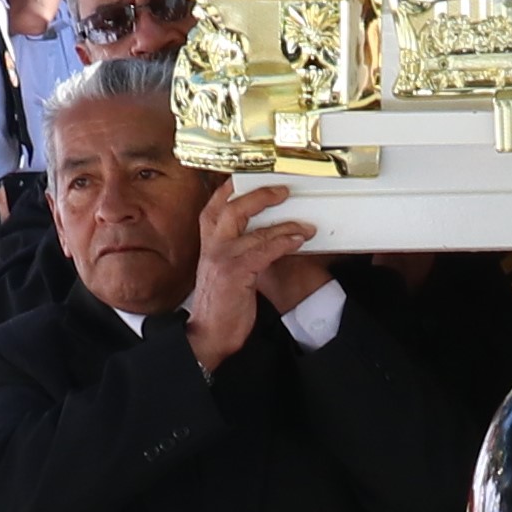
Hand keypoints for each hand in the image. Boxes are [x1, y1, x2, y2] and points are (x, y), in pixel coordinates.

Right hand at [185, 190, 318, 365]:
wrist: (208, 335)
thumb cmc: (220, 305)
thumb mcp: (224, 271)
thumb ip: (238, 251)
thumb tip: (265, 236)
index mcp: (208, 244)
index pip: (215, 206)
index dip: (231, 188)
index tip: (249, 176)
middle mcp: (211, 246)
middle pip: (232, 207)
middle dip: (259, 194)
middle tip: (282, 190)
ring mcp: (221, 258)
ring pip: (252, 228)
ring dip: (283, 223)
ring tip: (303, 224)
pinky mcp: (234, 273)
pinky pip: (263, 250)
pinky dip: (283, 241)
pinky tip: (297, 240)